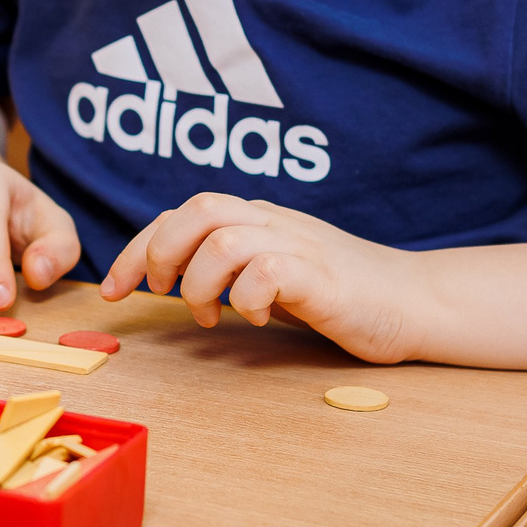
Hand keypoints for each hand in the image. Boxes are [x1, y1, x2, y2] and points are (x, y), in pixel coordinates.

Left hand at [104, 193, 415, 362]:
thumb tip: (175, 280)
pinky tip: (254, 319)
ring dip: (200, 282)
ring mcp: (298, 246)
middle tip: (161, 296)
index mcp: (257, 220)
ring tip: (210, 316)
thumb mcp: (273, 274)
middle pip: (197, 208)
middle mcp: (273, 223)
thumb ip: (231, 268)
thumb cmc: (340, 293)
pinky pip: (266, 270)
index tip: (112, 290)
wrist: (414, 301)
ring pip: (223, 237)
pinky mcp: (321, 276)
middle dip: (160, 253)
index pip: (181, 214)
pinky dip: (246, 298)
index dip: (137, 248)